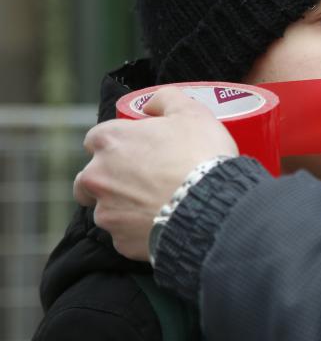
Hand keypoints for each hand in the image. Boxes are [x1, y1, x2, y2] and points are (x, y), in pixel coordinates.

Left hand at [74, 87, 237, 259]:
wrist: (210, 206)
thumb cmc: (200, 156)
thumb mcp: (192, 112)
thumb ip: (166, 99)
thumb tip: (150, 104)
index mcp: (109, 141)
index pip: (97, 138)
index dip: (120, 142)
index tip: (140, 148)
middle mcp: (97, 176)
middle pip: (90, 177)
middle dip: (110, 178)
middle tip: (144, 178)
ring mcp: (106, 212)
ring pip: (107, 208)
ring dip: (125, 206)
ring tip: (158, 204)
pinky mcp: (120, 241)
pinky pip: (125, 235)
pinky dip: (140, 230)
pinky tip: (164, 223)